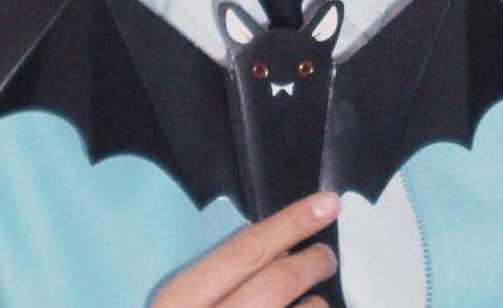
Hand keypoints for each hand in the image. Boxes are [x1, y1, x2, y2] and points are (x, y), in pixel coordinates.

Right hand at [151, 192, 340, 307]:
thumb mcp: (176, 306)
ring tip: (314, 304)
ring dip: (316, 307)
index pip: (246, 251)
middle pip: (277, 282)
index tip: (327, 204)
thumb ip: (213, 281)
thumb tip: (270, 246)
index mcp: (178, 303)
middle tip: (326, 257)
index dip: (291, 223)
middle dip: (312, 262)